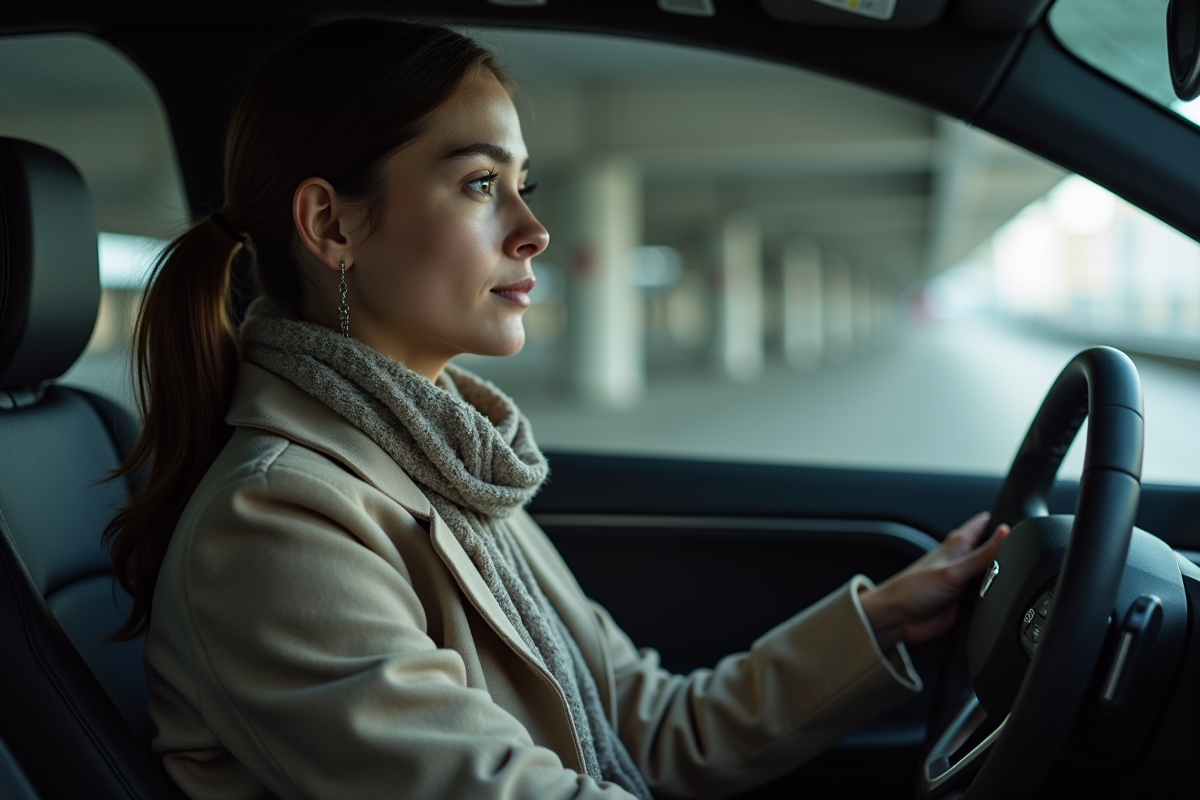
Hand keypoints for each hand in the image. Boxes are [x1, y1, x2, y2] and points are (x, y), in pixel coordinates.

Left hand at [858, 512, 1009, 650]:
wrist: (898, 619)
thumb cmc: (912, 590)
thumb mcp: (953, 571)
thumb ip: (981, 555)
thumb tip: (1006, 533)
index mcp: (958, 543)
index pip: (985, 523)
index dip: (1004, 519)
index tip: (1024, 521)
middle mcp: (962, 559)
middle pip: (995, 549)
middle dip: (1010, 551)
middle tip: (1027, 555)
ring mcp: (965, 580)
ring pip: (994, 573)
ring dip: (1004, 576)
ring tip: (1016, 578)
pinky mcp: (967, 600)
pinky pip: (989, 594)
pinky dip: (997, 595)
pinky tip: (1003, 599)